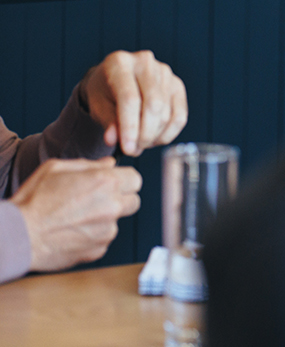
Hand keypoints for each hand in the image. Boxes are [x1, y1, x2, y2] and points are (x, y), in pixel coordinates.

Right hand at [12, 158, 141, 271]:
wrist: (18, 235)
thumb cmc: (33, 201)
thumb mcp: (56, 169)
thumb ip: (89, 164)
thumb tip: (109, 164)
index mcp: (106, 182)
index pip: (136, 179)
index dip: (124, 181)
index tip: (113, 184)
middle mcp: (112, 206)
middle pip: (133, 201)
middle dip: (119, 199)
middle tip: (95, 201)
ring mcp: (107, 230)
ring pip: (117, 221)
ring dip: (104, 219)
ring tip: (76, 218)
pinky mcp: (98, 249)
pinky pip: (104, 239)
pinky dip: (93, 236)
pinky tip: (72, 232)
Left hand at [82, 50, 187, 156]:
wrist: (114, 80)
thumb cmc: (104, 93)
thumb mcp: (97, 106)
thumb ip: (107, 122)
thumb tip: (114, 140)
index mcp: (120, 63)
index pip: (130, 98)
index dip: (129, 126)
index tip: (126, 148)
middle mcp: (145, 63)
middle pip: (153, 105)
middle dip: (143, 134)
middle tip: (132, 150)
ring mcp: (165, 72)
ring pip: (166, 113)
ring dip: (153, 136)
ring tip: (139, 144)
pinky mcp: (178, 84)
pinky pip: (180, 116)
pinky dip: (168, 134)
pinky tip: (154, 139)